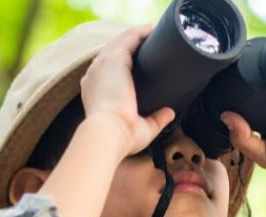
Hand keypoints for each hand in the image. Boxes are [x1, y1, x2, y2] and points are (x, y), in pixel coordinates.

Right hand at [79, 25, 174, 157]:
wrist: (108, 133)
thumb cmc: (121, 137)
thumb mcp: (141, 129)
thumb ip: (156, 120)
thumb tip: (170, 113)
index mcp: (95, 91)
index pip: (108, 70)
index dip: (123, 62)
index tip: (140, 59)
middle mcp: (95, 75)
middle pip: (113, 51)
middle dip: (131, 44)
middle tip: (151, 42)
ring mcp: (102, 65)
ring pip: (120, 41)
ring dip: (136, 35)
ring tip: (154, 32)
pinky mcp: (114, 59)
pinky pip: (128, 38)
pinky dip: (140, 32)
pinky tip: (152, 30)